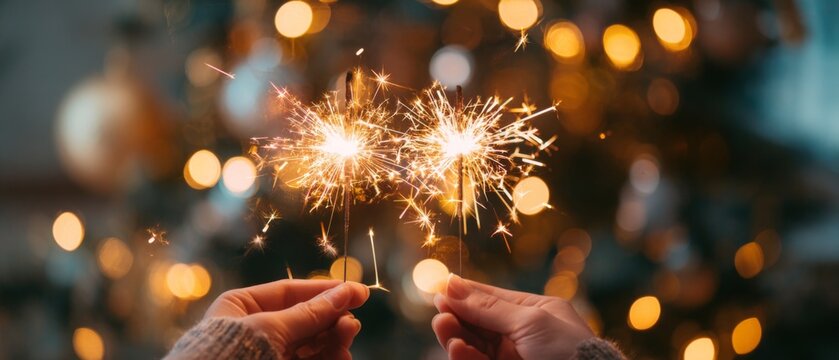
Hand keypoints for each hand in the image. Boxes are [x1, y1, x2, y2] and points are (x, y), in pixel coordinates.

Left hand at [205, 279, 368, 358]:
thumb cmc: (228, 355)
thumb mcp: (270, 328)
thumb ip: (309, 313)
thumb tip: (345, 292)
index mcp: (240, 307)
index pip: (290, 292)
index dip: (325, 291)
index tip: (358, 292)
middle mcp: (253, 330)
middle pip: (304, 319)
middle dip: (331, 319)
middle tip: (352, 322)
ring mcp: (265, 355)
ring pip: (309, 343)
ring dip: (333, 339)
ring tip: (348, 337)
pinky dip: (327, 358)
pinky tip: (342, 356)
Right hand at [432, 275, 593, 359]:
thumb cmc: (567, 351)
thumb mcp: (530, 321)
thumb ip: (489, 306)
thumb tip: (452, 283)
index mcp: (535, 312)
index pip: (491, 298)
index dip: (465, 294)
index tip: (440, 291)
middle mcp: (522, 334)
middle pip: (478, 322)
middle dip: (457, 316)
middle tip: (440, 313)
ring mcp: (513, 358)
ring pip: (474, 345)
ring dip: (456, 337)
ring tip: (444, 328)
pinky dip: (464, 357)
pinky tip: (456, 349)